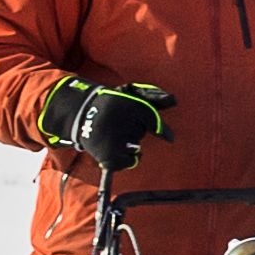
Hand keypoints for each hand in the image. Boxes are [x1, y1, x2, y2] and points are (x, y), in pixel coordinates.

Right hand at [37, 72, 173, 158]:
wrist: (80, 113)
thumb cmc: (111, 103)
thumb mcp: (130, 93)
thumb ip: (152, 96)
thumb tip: (174, 100)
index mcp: (126, 104)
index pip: (151, 118)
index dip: (162, 130)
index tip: (169, 138)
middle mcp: (119, 122)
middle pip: (140, 132)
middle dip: (135, 129)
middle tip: (120, 124)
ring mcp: (113, 141)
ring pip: (135, 147)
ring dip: (130, 144)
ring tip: (116, 135)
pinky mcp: (108, 156)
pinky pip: (129, 161)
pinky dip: (128, 159)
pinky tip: (121, 152)